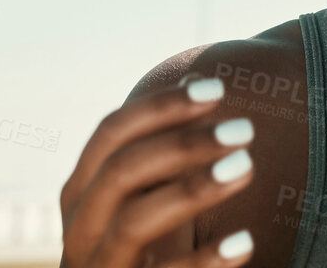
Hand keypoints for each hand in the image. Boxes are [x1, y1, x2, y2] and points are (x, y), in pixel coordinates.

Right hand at [60, 79, 257, 267]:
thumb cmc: (143, 249)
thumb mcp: (148, 196)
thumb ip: (165, 147)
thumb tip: (195, 77)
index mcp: (81, 193)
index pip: (111, 134)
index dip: (161, 107)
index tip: (217, 88)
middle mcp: (79, 230)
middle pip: (120, 172)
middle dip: (182, 144)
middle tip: (244, 130)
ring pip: (133, 222)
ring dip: (192, 190)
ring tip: (247, 168)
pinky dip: (204, 261)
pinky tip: (244, 243)